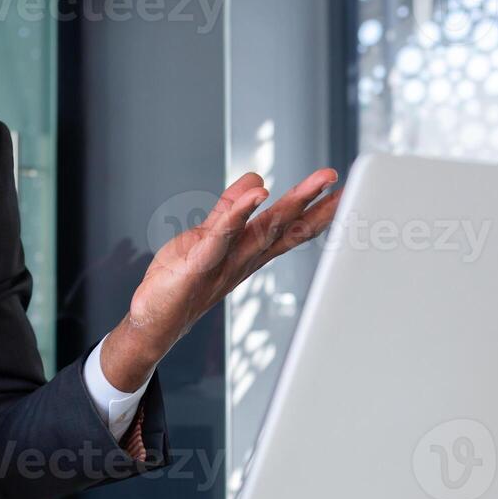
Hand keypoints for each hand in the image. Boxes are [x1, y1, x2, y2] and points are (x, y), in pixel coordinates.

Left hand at [101, 169, 340, 390]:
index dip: (315, 210)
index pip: (288, 228)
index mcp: (247, 252)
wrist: (153, 324)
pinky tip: (256, 195)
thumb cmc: (180, 282)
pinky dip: (238, 216)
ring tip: (315, 182)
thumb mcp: (208, 237)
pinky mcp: (197, 266)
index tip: (344, 189)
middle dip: (311, 201)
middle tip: (336, 175)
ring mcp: (222, 264)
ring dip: (288, 205)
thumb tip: (254, 181)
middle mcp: (242, 259)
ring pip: (262, 231)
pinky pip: (221, 238)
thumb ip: (230, 210)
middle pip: (283, 227)